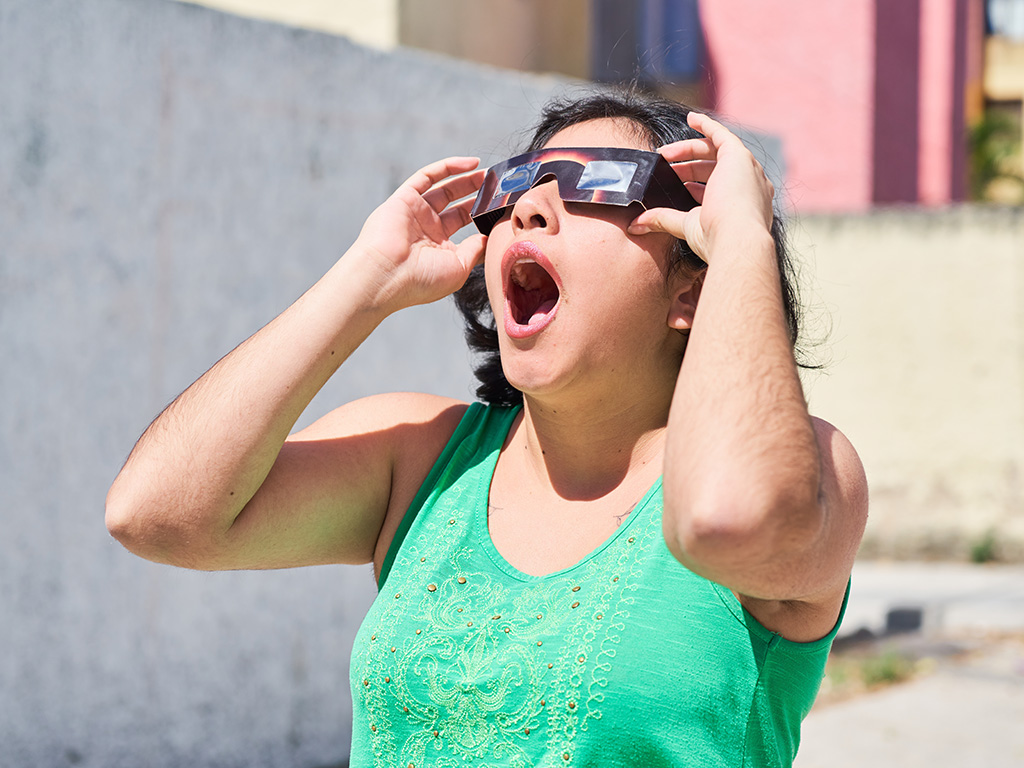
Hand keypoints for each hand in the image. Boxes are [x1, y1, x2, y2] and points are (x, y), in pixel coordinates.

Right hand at [353, 156, 486, 311]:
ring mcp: (415, 212)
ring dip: (466, 179)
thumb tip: (487, 237)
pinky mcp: (404, 198)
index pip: (463, 224)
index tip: (502, 205)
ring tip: (489, 174)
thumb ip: (475, 250)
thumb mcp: (459, 268)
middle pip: (455, 205)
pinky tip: (471, 163)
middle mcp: (426, 228)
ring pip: (444, 188)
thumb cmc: (422, 280)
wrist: (387, 275)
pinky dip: (448, 167)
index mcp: (439, 247)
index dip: (482, 213)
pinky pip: (427, 176)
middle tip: (498, 186)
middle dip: (476, 194)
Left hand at [627, 112, 774, 262]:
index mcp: (740, 205)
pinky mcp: (738, 155)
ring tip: (664, 153)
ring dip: (688, 149)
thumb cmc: (717, 239)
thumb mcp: (686, 225)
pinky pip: (722, 134)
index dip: (691, 183)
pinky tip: (691, 118)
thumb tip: (635, 225)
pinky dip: (707, 124)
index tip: (671, 183)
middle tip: (662, 164)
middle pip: (713, 167)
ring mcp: (746, 169)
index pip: (714, 188)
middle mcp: (749, 186)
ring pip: (715, 150)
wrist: (735, 239)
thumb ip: (663, 219)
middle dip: (685, 165)